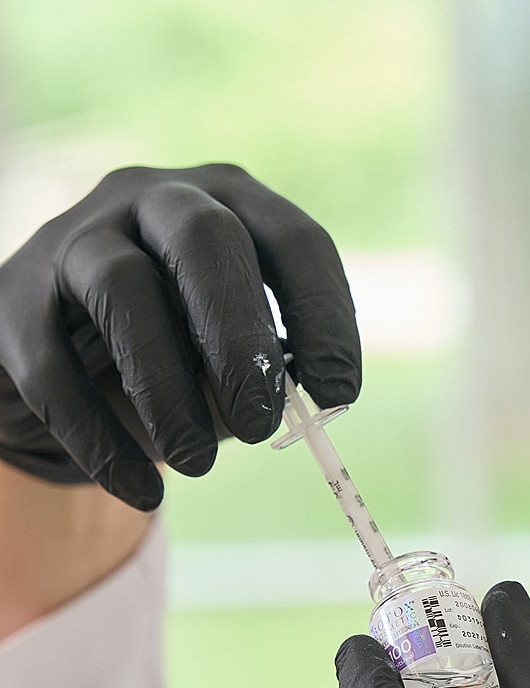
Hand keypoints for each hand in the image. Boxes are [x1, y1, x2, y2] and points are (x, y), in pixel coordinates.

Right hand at [0, 163, 360, 509]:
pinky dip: (99, 435)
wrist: (57, 355)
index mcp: (231, 205)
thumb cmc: (174, 350)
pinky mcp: (14, 293)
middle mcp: (154, 196)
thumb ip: (257, 373)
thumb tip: (281, 406)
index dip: (324, 314)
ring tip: (197, 462)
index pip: (295, 239)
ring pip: (123, 288)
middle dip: (239, 335)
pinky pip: (52, 362)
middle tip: (262, 423)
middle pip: (204, 239)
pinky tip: (140, 490)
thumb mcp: (226, 357)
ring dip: (166, 386)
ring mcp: (77, 234)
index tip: (339, 392)